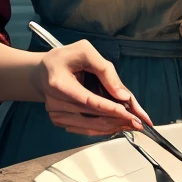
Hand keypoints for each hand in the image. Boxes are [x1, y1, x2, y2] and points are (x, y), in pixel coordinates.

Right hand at [30, 40, 151, 136]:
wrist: (41, 72)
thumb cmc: (64, 58)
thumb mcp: (84, 51)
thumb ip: (105, 70)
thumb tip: (123, 95)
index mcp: (59, 84)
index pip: (89, 101)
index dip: (111, 109)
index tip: (130, 114)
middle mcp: (55, 103)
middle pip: (92, 116)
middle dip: (118, 119)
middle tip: (140, 122)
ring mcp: (56, 115)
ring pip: (90, 127)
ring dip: (113, 127)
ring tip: (133, 124)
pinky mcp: (60, 122)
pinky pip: (85, 130)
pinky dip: (103, 129)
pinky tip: (117, 126)